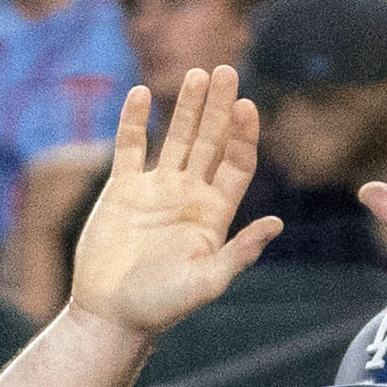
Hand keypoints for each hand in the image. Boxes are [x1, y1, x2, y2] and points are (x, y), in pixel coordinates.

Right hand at [67, 70, 279, 338]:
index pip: (236, 164)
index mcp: (214, 216)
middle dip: (219, 107)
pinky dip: (134, 120)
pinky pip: (131, 147)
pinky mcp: (122, 190)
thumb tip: (277, 224)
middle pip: (210, 141)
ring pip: (175, 137)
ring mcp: (156, 191)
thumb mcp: (206, 282)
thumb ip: (240, 252)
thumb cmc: (159, 307)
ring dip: (187, 106)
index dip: (243, 134)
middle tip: (226, 70)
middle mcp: (188, 197)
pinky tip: (140, 94)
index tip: (246, 106)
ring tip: (197, 73)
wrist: (110, 316)